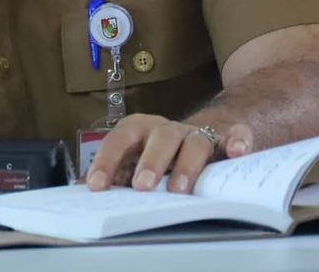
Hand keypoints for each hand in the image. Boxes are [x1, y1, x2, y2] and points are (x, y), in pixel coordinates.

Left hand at [85, 113, 254, 194]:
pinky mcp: (228, 137)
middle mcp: (170, 129)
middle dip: (150, 162)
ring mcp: (200, 132)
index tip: (96, 186)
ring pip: (195, 141)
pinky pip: (236, 135)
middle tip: (142, 186)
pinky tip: (237, 153)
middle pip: (160, 138)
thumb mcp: (137, 159)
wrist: (209, 130)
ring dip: (186, 165)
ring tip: (179, 189)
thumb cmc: (165, 152)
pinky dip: (237, 142)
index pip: (121, 140)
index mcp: (142, 130)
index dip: (107, 161)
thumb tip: (80, 187)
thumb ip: (115, 171)